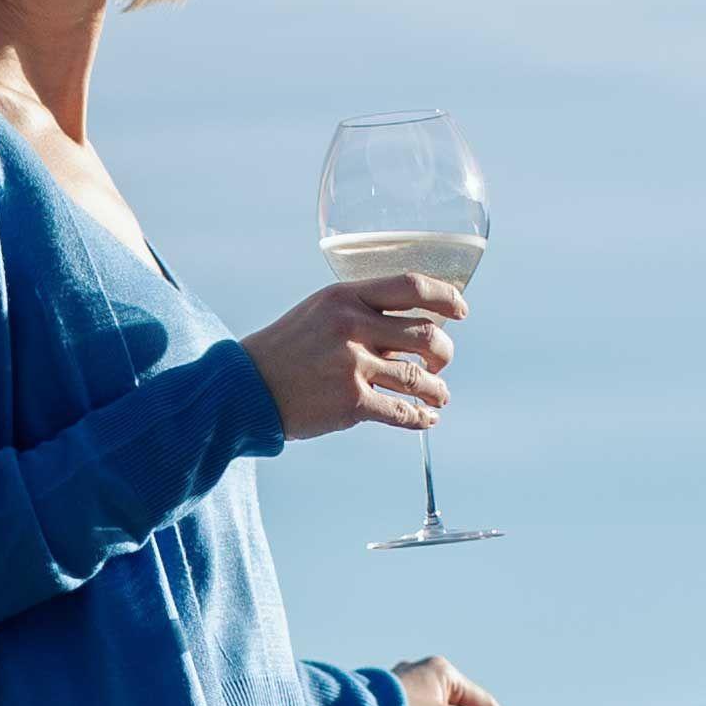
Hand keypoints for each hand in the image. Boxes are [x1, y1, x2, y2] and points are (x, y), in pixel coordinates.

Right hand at [246, 277, 456, 444]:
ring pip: (419, 376)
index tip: (461, 310)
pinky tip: (425, 419)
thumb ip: (360, 312)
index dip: (446, 297)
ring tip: (438, 396)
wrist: (244, 388)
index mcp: (346, 297)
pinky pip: (402, 411)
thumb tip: (409, 326)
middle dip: (444, 352)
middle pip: (427, 334)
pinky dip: (421, 417)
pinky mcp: (350, 403)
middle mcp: (352, 326)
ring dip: (438, 389)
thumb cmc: (286, 350)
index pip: (412, 286)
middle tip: (440, 363)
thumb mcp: (319, 312)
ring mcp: (352, 365)